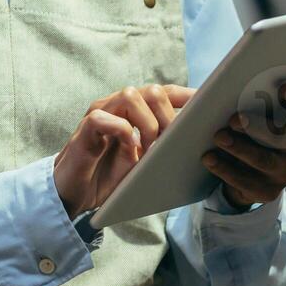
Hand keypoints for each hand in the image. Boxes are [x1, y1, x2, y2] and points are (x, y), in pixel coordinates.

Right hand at [53, 84, 194, 215]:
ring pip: (130, 96)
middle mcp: (116, 106)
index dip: (187, 96)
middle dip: (170, 116)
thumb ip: (162, 147)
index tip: (210, 105)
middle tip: (174, 143)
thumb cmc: (109, 177)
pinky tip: (131, 150)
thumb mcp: (144, 162)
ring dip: (148, 123)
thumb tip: (195, 142)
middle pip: (151, 90)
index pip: (164, 92)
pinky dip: (123, 132)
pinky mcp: (85, 130)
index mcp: (133, 111)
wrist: (75, 195)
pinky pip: (104, 118)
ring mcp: (100, 114)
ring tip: (151, 149)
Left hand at [203, 80, 285, 209]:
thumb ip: (245, 106)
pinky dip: (225, 168)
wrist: (243, 178)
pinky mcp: (268, 191)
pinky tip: (209, 158)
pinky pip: (245, 180)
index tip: (285, 88)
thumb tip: (222, 93)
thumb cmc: (245, 137)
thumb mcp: (247, 120)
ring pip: (263, 160)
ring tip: (219, 137)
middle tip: (234, 120)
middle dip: (259, 127)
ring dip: (239, 148)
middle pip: (283, 136)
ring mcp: (284, 171)